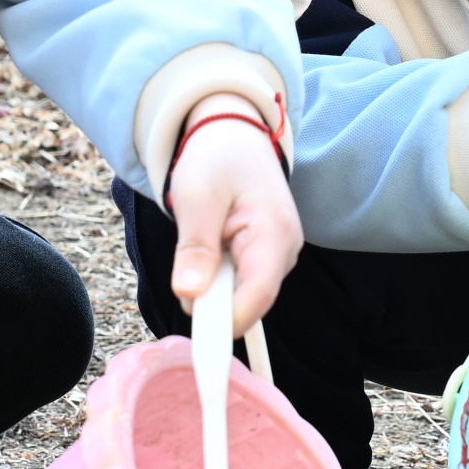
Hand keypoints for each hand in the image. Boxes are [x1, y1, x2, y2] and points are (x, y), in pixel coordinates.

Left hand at [167, 114, 302, 321]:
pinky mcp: (268, 259)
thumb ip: (195, 246)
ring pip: (243, 297)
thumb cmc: (216, 158)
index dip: (226, 321)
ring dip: (213, 288)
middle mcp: (286, 250)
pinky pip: (241, 286)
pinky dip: (218, 280)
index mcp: (274, 233)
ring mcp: (279, 256)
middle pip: (250, 302)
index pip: (257, 295)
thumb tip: (189, 294)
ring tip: (198, 248)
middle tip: (182, 275)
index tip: (193, 333)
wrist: (233, 135)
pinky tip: (208, 256)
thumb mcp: (197, 196)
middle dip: (213, 302)